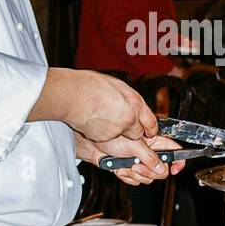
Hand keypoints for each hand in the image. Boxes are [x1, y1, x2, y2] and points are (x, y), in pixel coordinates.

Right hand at [31, 69, 156, 141]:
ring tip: (104, 119)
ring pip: (122, 137)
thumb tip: (133, 104)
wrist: (73, 95)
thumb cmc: (91, 86)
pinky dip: (104, 134)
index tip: (150, 132)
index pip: (152, 123)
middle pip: (138, 134)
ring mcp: (117, 130)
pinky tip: (96, 123)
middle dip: (133, 131)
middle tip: (122, 123)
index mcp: (135, 103)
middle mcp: (129, 118)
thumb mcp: (117, 86)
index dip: (151, 129)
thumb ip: (129, 99)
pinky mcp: (105, 139)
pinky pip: (108, 139)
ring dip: (117, 132)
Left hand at [73, 132, 185, 186]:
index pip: (174, 152)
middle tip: (138, 165)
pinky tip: (120, 169)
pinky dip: (127, 177)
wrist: (94, 147)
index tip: (175, 169)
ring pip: (148, 178)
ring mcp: (140, 163)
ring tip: (127, 165)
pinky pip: (136, 181)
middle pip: (161, 170)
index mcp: (154, 142)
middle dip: (149, 171)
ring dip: (136, 174)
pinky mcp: (130, 171)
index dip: (177, 161)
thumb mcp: (134, 146)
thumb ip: (150, 157)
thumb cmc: (112, 138)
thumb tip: (161, 168)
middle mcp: (149, 153)